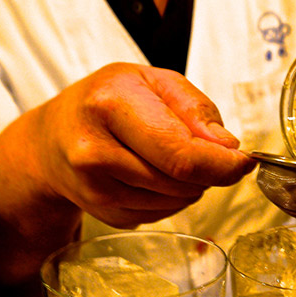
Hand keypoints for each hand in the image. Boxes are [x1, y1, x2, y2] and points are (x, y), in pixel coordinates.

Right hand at [0, 62, 254, 286]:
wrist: (50, 139)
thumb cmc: (107, 101)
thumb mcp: (152, 81)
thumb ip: (195, 109)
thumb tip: (227, 147)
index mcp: (111, 105)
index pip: (180, 152)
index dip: (222, 165)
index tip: (245, 162)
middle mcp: (94, 151)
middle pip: (181, 182)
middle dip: (206, 171)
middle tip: (200, 151)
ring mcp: (94, 189)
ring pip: (175, 202)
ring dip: (188, 186)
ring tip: (166, 158)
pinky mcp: (101, 214)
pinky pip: (160, 215)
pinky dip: (168, 199)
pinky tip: (149, 176)